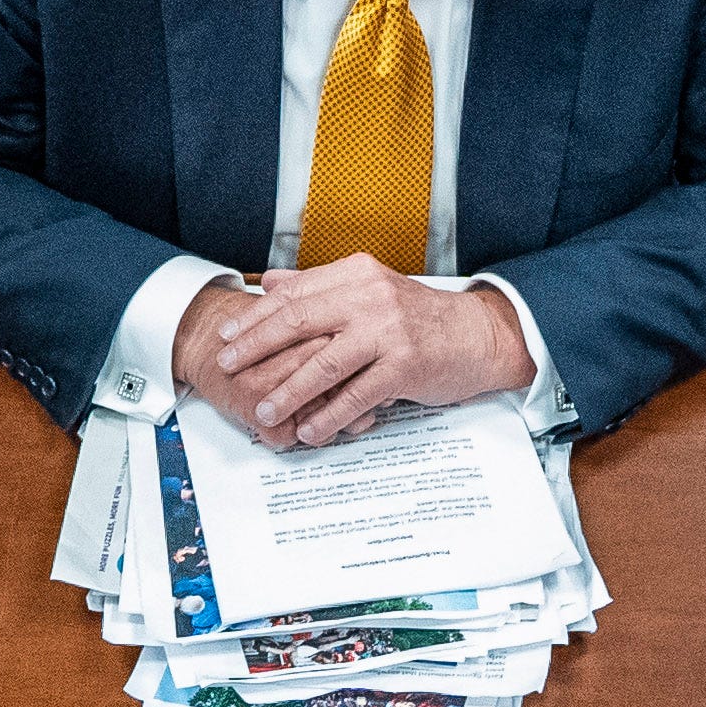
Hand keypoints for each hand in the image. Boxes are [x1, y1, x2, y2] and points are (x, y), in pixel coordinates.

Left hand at [194, 254, 533, 445]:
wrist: (478, 336)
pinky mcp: (406, 365)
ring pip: (323, 364)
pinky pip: (356, 396)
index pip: (293, 294)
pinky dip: (329, 417)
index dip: (255, 315)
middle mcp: (370, 297)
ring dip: (288, 391)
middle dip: (256, 347)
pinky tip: (309, 432)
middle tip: (228, 368)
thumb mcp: (370, 289)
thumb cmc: (418, 318)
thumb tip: (269, 282)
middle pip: (298, 322)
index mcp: (356, 274)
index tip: (227, 334)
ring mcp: (389, 331)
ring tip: (263, 412)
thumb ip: (320, 286)